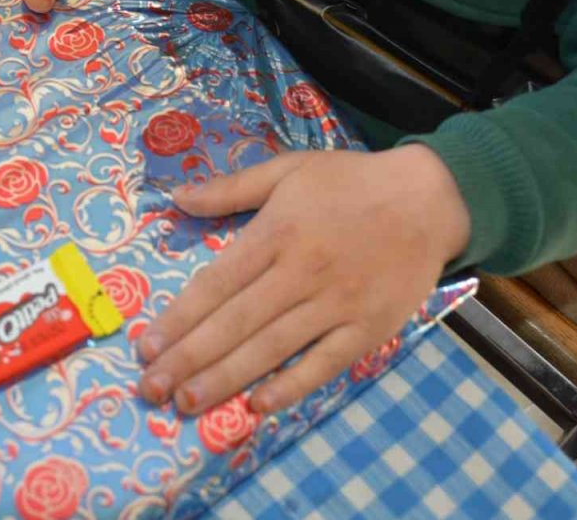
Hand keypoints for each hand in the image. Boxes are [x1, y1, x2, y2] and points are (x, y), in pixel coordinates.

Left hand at [137, 145, 469, 415]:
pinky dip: (292, 386)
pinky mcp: (368, 328)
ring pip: (272, 348)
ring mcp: (337, 303)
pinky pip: (324, 364)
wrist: (431, 198)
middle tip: (152, 388)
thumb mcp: (288, 170)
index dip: (179, 317)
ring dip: (226, 379)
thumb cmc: (352, 182)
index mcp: (277, 231)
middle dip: (189, 358)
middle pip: (236, 322)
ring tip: (187, 403)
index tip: (146, 345)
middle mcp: (302, 271)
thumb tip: (176, 199)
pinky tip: (257, 406)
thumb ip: (231, 189)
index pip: (217, 283)